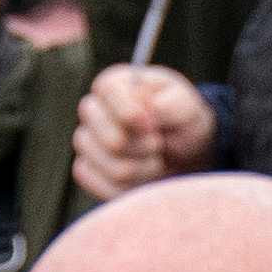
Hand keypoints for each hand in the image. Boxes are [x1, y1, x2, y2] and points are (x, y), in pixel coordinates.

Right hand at [71, 64, 219, 203]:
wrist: (181, 148)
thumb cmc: (181, 119)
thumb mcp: (186, 105)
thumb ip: (170, 104)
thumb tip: (150, 110)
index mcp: (114, 84)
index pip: (107, 92)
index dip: (131, 113)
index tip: (153, 125)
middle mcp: (92, 110)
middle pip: (113, 141)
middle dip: (146, 147)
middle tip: (159, 143)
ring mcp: (85, 142)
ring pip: (114, 169)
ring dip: (145, 170)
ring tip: (156, 159)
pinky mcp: (85, 170)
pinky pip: (103, 186)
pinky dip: (131, 187)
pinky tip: (143, 176)